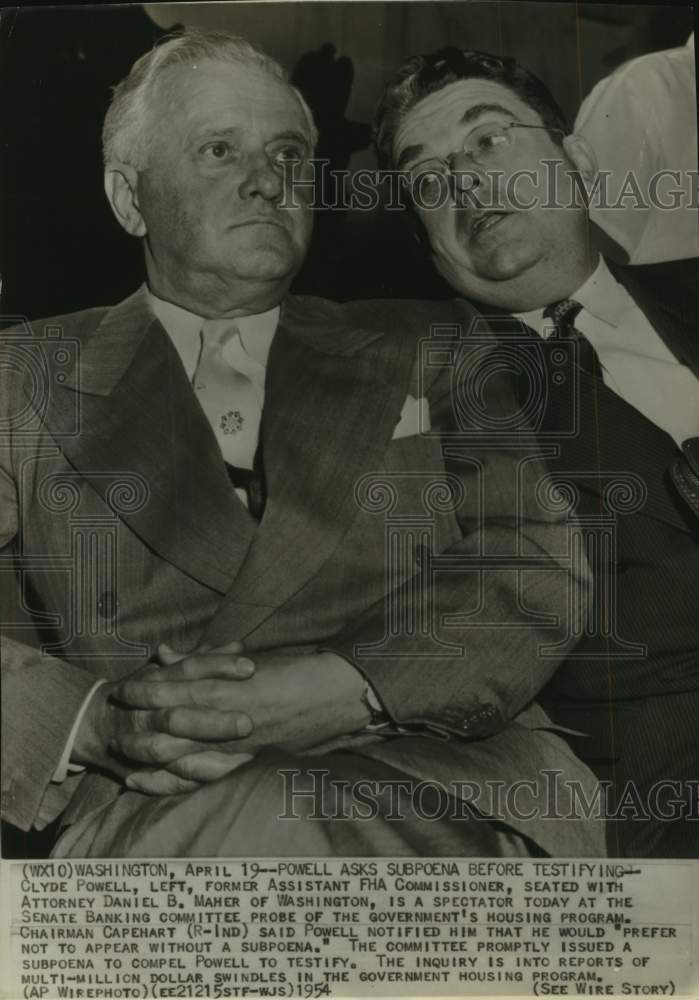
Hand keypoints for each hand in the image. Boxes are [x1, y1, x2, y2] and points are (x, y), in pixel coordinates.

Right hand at [71, 640, 254, 793]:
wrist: (95, 724)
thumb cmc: (143, 690)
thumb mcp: (169, 670)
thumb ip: (204, 660)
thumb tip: (238, 647)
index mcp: (155, 682)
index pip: (188, 670)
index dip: (218, 667)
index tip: (250, 667)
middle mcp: (146, 713)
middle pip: (178, 717)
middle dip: (212, 721)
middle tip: (248, 721)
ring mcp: (142, 744)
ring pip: (169, 752)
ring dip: (205, 757)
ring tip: (246, 757)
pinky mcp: (145, 771)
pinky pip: (171, 781)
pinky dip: (195, 782)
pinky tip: (228, 780)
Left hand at [116, 649, 371, 794]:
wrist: (338, 694)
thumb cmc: (296, 671)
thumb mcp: (248, 660)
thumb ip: (205, 660)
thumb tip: (164, 653)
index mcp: (230, 683)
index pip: (175, 686)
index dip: (146, 690)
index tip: (122, 690)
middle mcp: (230, 715)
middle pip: (172, 724)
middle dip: (141, 726)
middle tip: (115, 729)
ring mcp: (240, 742)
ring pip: (185, 754)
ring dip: (153, 757)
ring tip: (125, 762)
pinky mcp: (251, 760)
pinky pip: (209, 776)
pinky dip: (180, 781)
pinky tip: (159, 786)